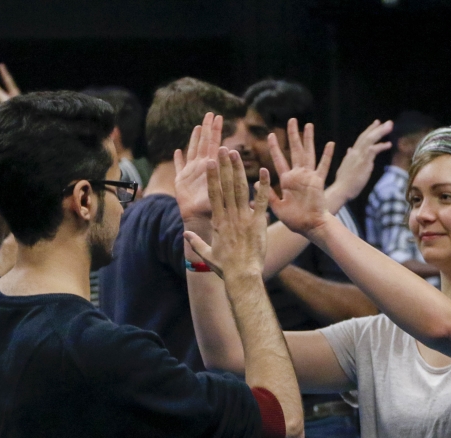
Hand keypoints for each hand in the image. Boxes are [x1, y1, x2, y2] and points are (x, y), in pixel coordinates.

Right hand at [175, 112, 224, 224]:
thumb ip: (235, 192)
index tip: (220, 118)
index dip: (216, 132)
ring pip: (193, 151)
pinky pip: (178, 167)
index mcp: (213, 169)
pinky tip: (178, 151)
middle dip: (208, 129)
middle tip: (212, 114)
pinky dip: (178, 160)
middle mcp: (202, 168)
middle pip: (205, 144)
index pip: (216, 146)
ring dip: (195, 139)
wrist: (199, 221)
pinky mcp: (180, 181)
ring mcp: (191, 173)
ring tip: (198, 126)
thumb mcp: (227, 200)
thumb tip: (254, 191)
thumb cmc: (215, 212)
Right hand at [184, 148, 270, 279]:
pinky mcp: (258, 223)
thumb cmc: (225, 267)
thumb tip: (185, 234)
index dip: (211, 177)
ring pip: (241, 189)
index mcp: (218, 221)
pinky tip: (264, 171)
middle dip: (224, 166)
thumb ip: (196, 242)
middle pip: (226, 186)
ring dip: (239, 170)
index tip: (209, 162)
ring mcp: (244, 218)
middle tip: (223, 149)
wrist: (242, 276)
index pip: (213, 194)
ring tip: (237, 154)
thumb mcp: (207, 254)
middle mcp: (230, 216)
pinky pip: (261, 201)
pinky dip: (263, 186)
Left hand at [267, 118, 333, 234]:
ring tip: (308, 125)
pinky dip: (327, 155)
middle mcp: (298, 175)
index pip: (279, 159)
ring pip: (308, 153)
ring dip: (308, 139)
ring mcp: (309, 177)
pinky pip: (324, 166)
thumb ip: (268, 194)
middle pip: (295, 150)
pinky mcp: (319, 182)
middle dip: (293, 136)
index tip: (270, 135)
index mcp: (287, 180)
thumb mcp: (277, 207)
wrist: (310, 227)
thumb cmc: (294, 220)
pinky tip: (330, 143)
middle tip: (292, 120)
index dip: (275, 147)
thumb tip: (257, 182)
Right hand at [329, 119, 392, 200]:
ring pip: (370, 140)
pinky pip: (373, 150)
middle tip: (387, 122)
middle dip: (377, 128)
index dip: (369, 130)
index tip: (376, 123)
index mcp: (351, 154)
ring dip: (380, 132)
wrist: (341, 190)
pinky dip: (381, 146)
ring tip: (390, 126)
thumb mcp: (345, 167)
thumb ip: (349, 158)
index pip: (361, 139)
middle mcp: (354, 152)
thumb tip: (349, 150)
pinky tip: (388, 144)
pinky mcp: (363, 162)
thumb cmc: (344, 183)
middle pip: (366, 136)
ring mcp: (359, 156)